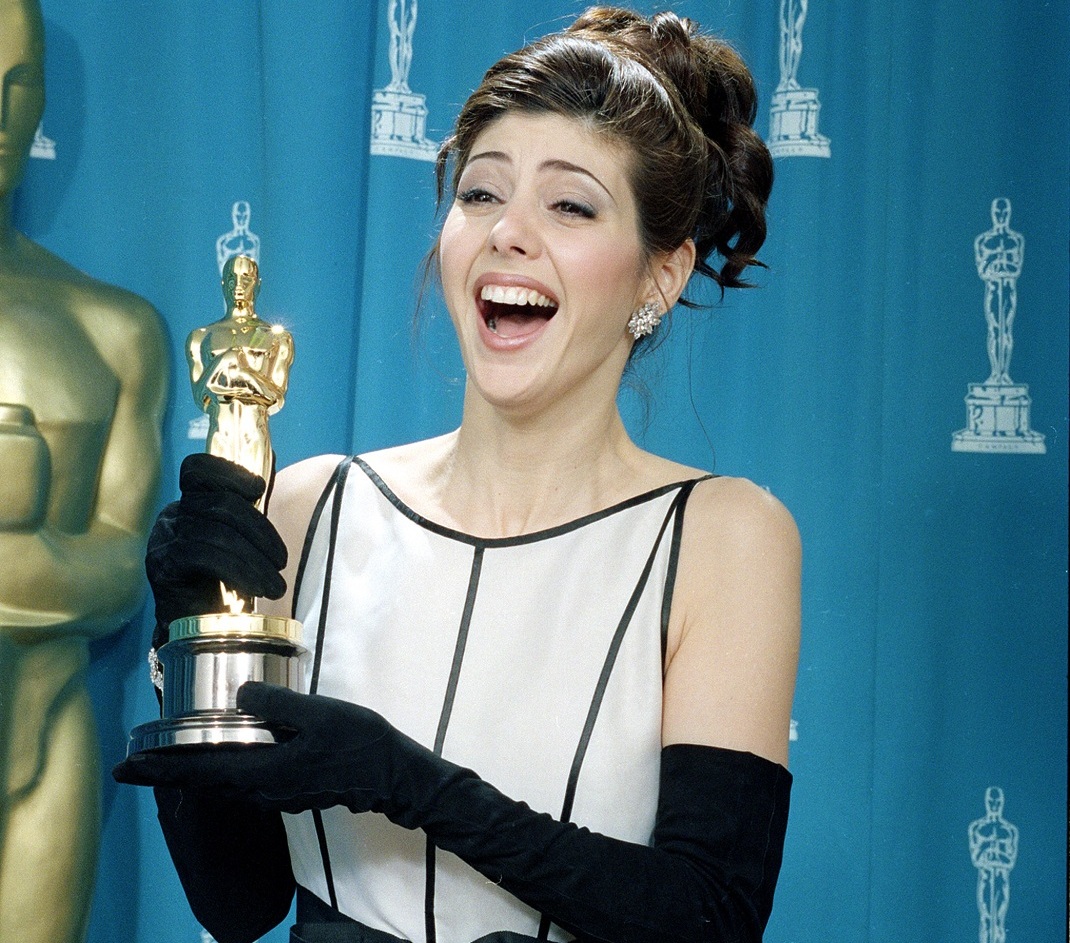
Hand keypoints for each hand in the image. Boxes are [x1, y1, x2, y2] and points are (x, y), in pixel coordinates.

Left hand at [113, 683, 408, 814]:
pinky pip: (244, 782)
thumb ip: (276, 703)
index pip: (199, 772)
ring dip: (196, 771)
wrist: (392, 775)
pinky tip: (230, 751)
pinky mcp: (291, 790)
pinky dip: (223, 769)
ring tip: (176, 753)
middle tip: (140, 758)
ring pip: (224, 784)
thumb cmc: (357, 742)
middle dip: (170, 771)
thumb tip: (239, 692)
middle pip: (205, 782)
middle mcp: (262, 790)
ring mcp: (277, 794)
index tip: (125, 767)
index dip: (159, 769)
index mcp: (263, 771)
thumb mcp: (318, 713)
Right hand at [146, 453, 286, 631]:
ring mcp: (162, 540)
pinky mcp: (162, 566)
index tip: (260, 490)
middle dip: (260, 530)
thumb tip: (271, 459)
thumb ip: (250, 506)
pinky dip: (238, 571)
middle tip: (282, 561)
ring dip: (255, 560)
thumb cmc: (224, 581)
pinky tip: (258, 589)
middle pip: (218, 503)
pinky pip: (201, 555)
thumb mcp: (241, 539)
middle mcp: (171, 516)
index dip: (229, 472)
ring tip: (276, 586)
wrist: (198, 630)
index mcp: (189, 503)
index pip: (198, 470)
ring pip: (215, 532)